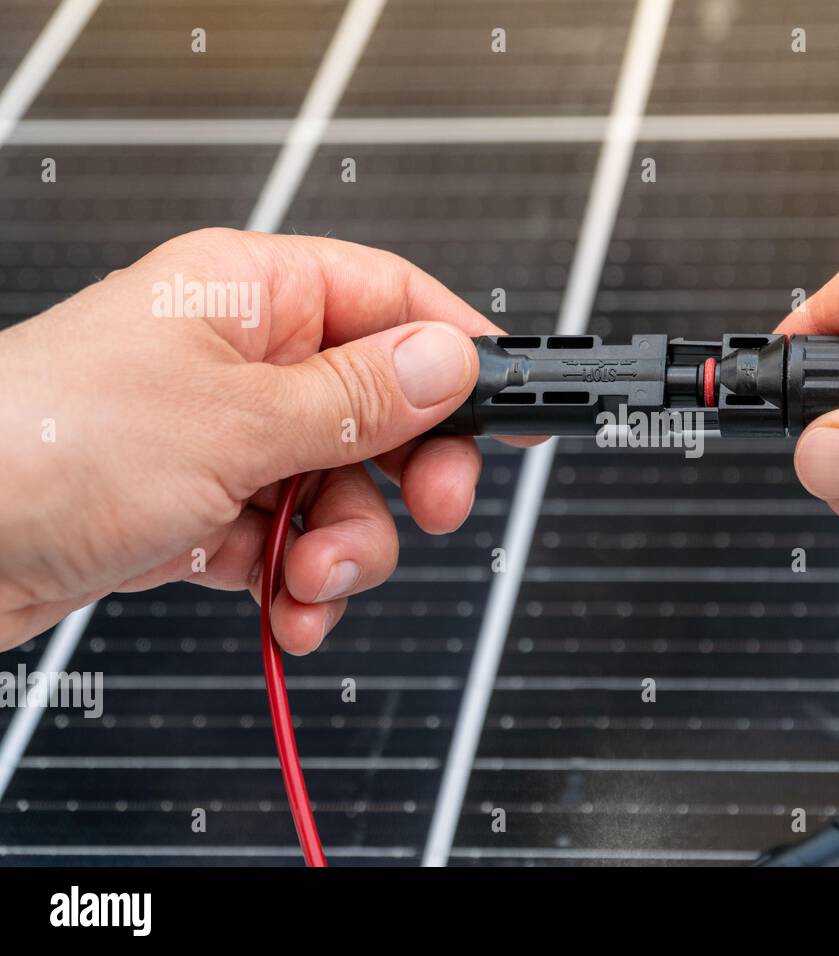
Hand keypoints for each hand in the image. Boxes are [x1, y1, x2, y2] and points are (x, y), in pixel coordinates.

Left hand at [0, 228, 514, 653]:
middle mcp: (245, 358)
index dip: (458, 352)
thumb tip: (454, 361)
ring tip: (315, 584)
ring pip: (344, 486)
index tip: (513, 408)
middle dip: (408, 474)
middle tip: (434, 512)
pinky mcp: (204, 506)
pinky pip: (292, 539)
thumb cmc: (45, 446)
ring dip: (347, 548)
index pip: (392, 299)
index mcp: (252, 294)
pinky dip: (299, 582)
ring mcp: (225, 436)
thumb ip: (360, 396)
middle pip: (383, 406)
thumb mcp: (235, 422)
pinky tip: (286, 611)